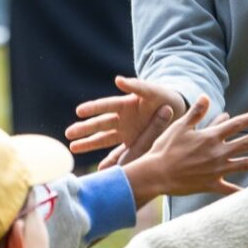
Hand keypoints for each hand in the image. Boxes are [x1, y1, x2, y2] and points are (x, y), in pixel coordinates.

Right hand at [67, 77, 187, 163]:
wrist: (178, 110)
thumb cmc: (165, 96)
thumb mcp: (154, 91)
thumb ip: (137, 86)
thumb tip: (118, 79)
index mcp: (125, 104)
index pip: (106, 106)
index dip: (93, 108)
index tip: (79, 111)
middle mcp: (122, 119)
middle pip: (100, 124)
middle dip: (84, 129)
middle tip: (68, 133)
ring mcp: (126, 132)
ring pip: (103, 139)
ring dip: (89, 144)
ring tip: (73, 148)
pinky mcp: (133, 144)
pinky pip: (119, 153)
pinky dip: (110, 161)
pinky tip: (100, 168)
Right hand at [122, 97, 247, 202]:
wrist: (156, 174)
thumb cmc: (165, 149)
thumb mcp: (180, 127)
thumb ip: (196, 113)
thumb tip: (206, 97)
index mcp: (210, 137)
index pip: (235, 125)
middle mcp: (217, 152)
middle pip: (246, 143)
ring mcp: (216, 170)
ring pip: (245, 164)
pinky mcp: (211, 185)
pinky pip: (230, 190)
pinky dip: (242, 192)